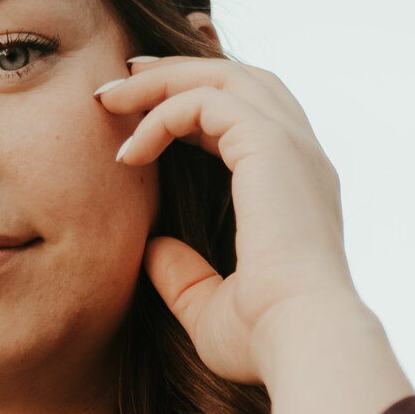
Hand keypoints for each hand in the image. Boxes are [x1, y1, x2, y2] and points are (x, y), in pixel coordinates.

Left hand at [95, 55, 360, 387]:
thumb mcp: (211, 307)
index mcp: (297, 188)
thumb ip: (184, 276)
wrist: (302, 341)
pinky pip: (205, 102)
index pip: (249, 116)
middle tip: (121, 79)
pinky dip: (162, 114)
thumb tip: (151, 250)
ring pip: (223, 77)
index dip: (192, 106)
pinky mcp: (271, 145)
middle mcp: (302, 157)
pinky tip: (128, 153)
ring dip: (163, 80)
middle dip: (177, 72)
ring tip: (111, 96)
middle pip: (239, 79)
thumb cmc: (266, 340)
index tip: (138, 116)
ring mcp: (292, 145)